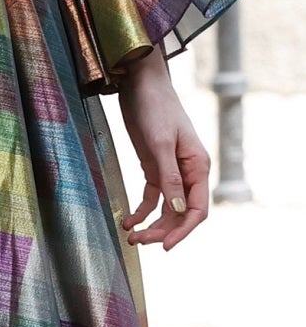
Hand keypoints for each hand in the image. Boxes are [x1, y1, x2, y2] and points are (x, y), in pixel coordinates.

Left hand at [118, 48, 210, 249]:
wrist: (139, 81)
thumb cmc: (155, 105)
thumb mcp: (160, 142)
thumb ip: (169, 176)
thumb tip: (178, 211)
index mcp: (198, 166)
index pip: (197, 209)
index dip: (184, 229)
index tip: (166, 245)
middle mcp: (187, 171)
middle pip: (180, 212)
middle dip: (163, 230)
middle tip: (140, 242)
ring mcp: (170, 169)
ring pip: (166, 208)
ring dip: (151, 224)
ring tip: (132, 237)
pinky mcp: (153, 165)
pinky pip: (151, 196)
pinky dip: (141, 210)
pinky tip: (129, 222)